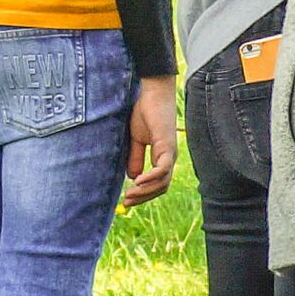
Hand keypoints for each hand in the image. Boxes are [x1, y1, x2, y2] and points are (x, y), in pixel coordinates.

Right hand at [119, 78, 179, 208]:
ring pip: (163, 181)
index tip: (126, 200)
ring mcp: (169, 152)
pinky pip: (162, 169)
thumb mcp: (136, 140)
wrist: (151, 93)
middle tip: (126, 202)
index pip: (158, 183)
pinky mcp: (166, 145)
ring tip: (129, 195)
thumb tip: (132, 177)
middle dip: (143, 197)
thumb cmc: (144, 112)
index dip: (143, 194)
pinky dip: (151, 178)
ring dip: (145, 191)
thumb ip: (135, 157)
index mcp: (162, 156)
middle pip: (161, 186)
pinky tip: (137, 182)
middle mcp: (168, 157)